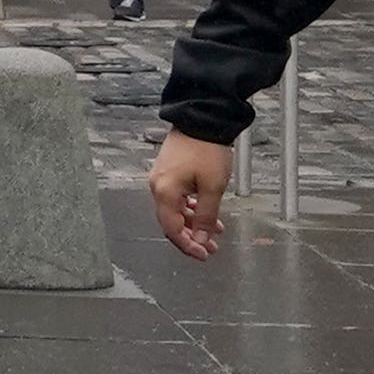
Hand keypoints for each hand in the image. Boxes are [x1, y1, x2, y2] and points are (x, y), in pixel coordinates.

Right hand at [149, 131, 233, 263]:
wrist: (201, 118)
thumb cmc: (206, 150)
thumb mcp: (212, 187)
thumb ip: (206, 216)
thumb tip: (202, 238)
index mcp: (165, 193)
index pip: (172, 229)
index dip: (188, 245)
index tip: (204, 254)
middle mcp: (158, 187)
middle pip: (171, 222)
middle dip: (192, 236)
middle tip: (211, 247)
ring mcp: (161, 178)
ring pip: (175, 210)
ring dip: (194, 222)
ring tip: (215, 230)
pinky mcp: (168, 171)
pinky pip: (176, 197)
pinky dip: (191, 208)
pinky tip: (206, 210)